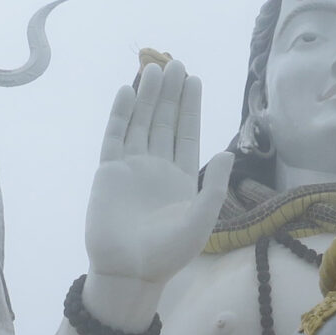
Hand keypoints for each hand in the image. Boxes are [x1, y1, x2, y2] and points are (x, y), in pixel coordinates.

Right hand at [84, 59, 232, 285]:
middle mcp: (156, 167)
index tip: (193, 79)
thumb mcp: (200, 219)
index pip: (187, 133)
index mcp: (181, 177)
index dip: (190, 107)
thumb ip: (213, 186)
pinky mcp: (108, 171)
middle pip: (164, 121)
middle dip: (170, 94)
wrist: (129, 271)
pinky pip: (115, 135)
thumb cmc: (168, 252)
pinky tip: (128, 90)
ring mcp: (131, 167)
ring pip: (140, 123)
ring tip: (154, 68)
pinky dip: (121, 113)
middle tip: (175, 63)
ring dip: (147, 96)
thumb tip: (227, 152)